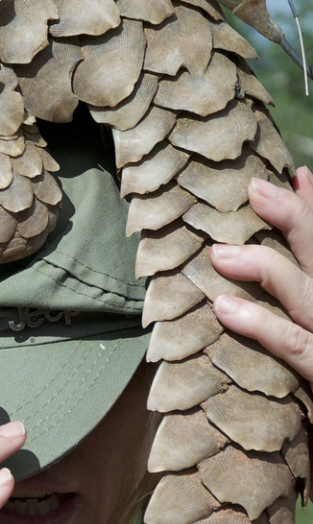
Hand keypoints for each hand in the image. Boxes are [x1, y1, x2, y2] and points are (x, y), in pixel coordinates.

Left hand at [208, 166, 312, 384]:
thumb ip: (302, 301)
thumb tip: (261, 270)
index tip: (296, 174)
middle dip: (298, 219)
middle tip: (256, 188)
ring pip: (309, 295)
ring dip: (268, 267)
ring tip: (219, 253)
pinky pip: (298, 348)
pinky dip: (262, 326)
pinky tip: (225, 308)